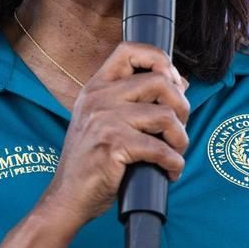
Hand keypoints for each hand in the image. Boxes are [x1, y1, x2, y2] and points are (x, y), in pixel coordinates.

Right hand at [37, 42, 189, 230]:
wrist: (67, 196)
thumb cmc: (92, 161)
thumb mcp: (105, 121)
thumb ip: (135, 101)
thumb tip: (179, 84)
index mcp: (96, 88)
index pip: (129, 50)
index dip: (158, 59)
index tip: (171, 82)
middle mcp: (99, 98)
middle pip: (159, 81)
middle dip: (181, 106)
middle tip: (178, 129)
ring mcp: (104, 121)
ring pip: (165, 115)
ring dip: (180, 138)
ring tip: (175, 152)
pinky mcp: (112, 146)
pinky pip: (159, 148)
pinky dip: (173, 162)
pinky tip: (170, 171)